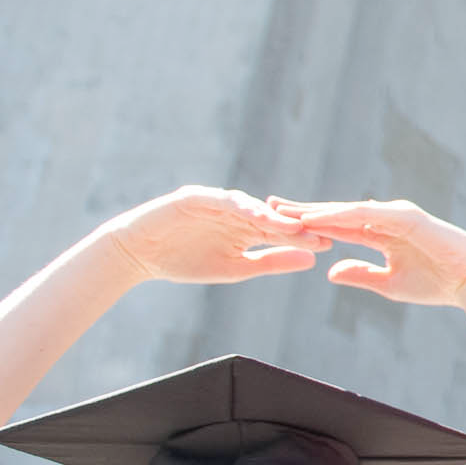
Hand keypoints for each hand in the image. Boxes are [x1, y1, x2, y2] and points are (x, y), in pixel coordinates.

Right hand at [101, 187, 325, 286]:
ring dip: (270, 215)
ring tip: (291, 226)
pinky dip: (237, 205)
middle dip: (294, 224)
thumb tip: (311, 261)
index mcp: (247, 229)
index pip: (280, 232)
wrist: (137, 255)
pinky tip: (254, 213)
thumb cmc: (184, 261)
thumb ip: (271, 262)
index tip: (328, 244)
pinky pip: (219, 199)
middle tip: (320, 231)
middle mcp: (236, 211)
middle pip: (270, 216)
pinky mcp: (195, 196)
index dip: (302, 237)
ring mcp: (216, 202)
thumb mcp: (235, 268)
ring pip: (249, 206)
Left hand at [272, 198, 465, 307]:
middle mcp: (386, 220)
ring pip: (347, 211)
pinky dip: (339, 215)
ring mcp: (395, 215)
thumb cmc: (437, 283)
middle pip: (337, 213)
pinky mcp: (405, 216)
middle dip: (304, 209)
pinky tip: (315, 217)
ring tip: (285, 210)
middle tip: (270, 204)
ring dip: (316, 210)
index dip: (310, 223)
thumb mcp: (389, 283)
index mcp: (382, 235)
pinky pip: (364, 215)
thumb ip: (361, 275)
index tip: (280, 222)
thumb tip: (330, 270)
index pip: (339, 227)